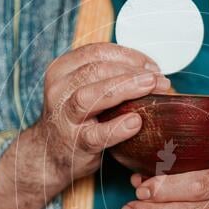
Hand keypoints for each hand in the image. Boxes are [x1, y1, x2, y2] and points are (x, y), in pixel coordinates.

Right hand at [0, 43, 168, 208]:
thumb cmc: (75, 119)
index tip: (151, 66)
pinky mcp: (75, 143)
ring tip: (152, 88)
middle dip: (133, 71)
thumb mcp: (83, 89)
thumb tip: (152, 72)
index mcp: (62, 70)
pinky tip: (136, 123)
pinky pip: (97, 134)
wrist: (49, 155)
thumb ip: (108, 77)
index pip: (97, 52)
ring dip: (127, 88)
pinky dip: (118, 127)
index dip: (129, 55)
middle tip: (159, 79)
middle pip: (97, 70)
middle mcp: (59, 90)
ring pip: (93, 96)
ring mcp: (64, 117)